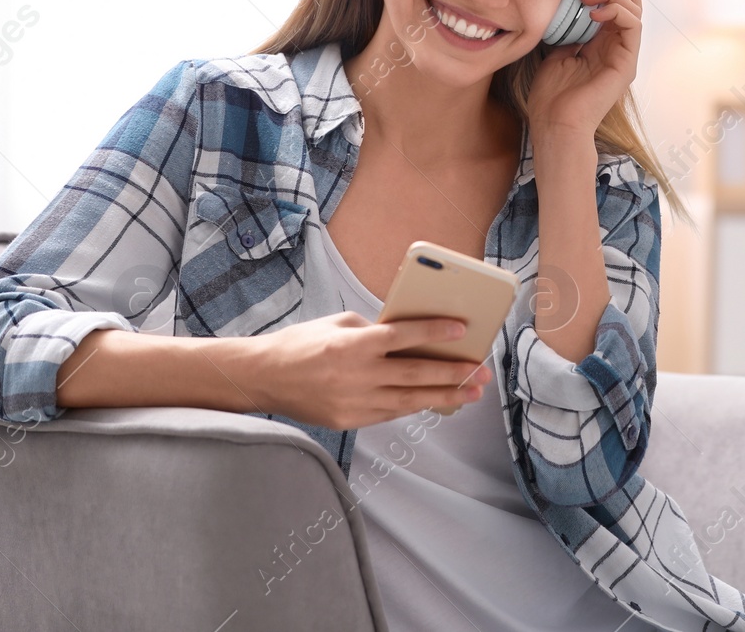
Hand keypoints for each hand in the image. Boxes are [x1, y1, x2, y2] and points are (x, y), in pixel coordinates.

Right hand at [247, 312, 492, 431]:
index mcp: (353, 344)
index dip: (435, 332)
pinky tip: (436, 401)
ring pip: (408, 400)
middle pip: (414, 374)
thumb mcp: (338, 324)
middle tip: (481, 372)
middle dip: (452, 374)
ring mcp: (353, 401)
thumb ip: (374, 331)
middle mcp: (355, 375)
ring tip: (471, 393)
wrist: (262, 378)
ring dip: (444, 397)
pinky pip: (389, 413)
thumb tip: (409, 338)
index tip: (462, 330)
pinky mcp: (348, 420)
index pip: (403, 337)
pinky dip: (414, 405)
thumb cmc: (301, 344)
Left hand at [526, 0, 640, 138]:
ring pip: (632, 10)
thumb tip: (566, 2)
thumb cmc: (551, 94)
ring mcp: (624, 55)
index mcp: (601, 43)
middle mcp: (617, 47)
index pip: (613, 3)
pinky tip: (595, 9)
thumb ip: (567, 27)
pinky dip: (617, 11)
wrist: (554, 123)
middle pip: (630, 1)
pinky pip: (632, 26)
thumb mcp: (555, 49)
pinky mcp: (627, 63)